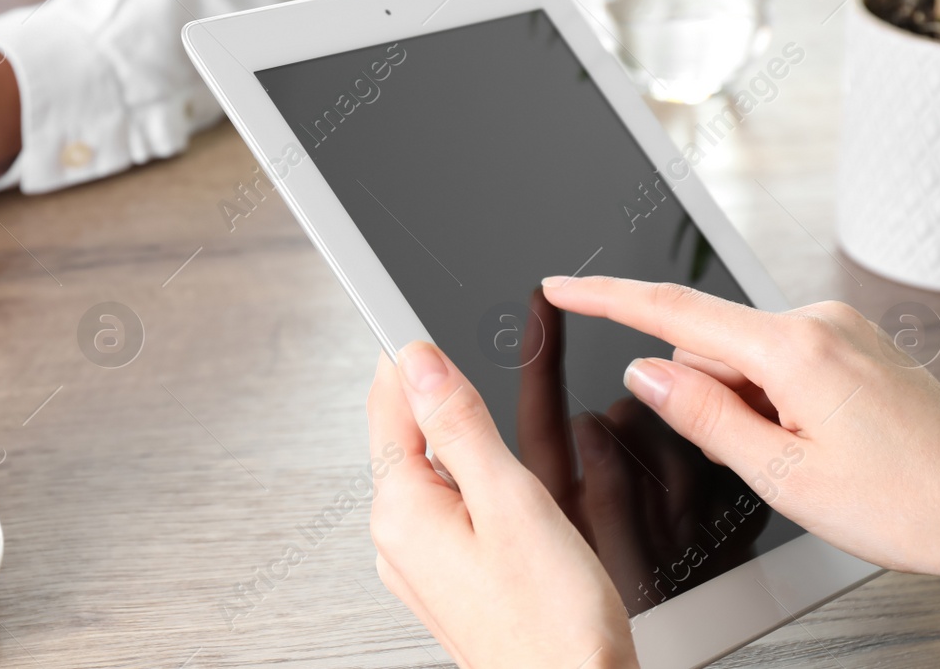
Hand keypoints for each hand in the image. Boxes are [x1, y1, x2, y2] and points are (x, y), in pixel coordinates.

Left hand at [367, 343, 638, 668]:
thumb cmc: (552, 627)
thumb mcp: (512, 501)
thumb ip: (459, 423)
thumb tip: (419, 360)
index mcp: (401, 509)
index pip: (388, 400)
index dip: (412, 352)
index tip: (427, 312)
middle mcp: (397, 537)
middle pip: (406, 431)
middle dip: (442, 393)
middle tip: (482, 355)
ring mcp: (420, 561)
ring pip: (432, 468)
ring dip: (464, 436)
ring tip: (506, 418)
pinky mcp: (448, 577)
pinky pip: (450, 505)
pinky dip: (475, 479)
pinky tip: (512, 482)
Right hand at [541, 276, 939, 611]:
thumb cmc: (909, 505)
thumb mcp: (785, 477)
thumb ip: (703, 416)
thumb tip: (646, 370)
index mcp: (792, 349)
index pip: (673, 312)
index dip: (605, 298)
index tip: (559, 285)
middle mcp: (816, 322)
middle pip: (712, 346)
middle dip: (708, 400)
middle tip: (766, 463)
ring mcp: (841, 330)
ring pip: (748, 361)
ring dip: (750, 409)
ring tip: (812, 465)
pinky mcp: (856, 345)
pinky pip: (783, 362)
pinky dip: (776, 402)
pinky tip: (822, 447)